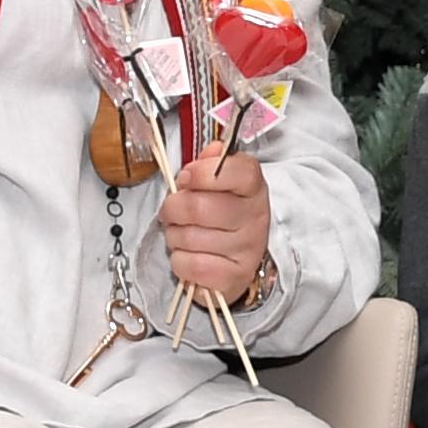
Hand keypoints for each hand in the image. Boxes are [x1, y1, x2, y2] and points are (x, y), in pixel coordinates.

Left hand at [160, 147, 271, 301]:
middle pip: (198, 207)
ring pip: (188, 238)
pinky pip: (190, 265)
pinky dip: (180, 261)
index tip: (186, 178)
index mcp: (253, 188)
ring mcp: (247, 251)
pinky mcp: (233, 278)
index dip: (202, 172)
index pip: (235, 171)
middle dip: (172, 208)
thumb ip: (212, 163)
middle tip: (171, 211)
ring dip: (174, 236)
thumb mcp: (221, 183)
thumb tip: (212, 150)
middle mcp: (255, 218)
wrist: (241, 258)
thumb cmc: (224, 215)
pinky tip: (189, 255)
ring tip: (183, 234)